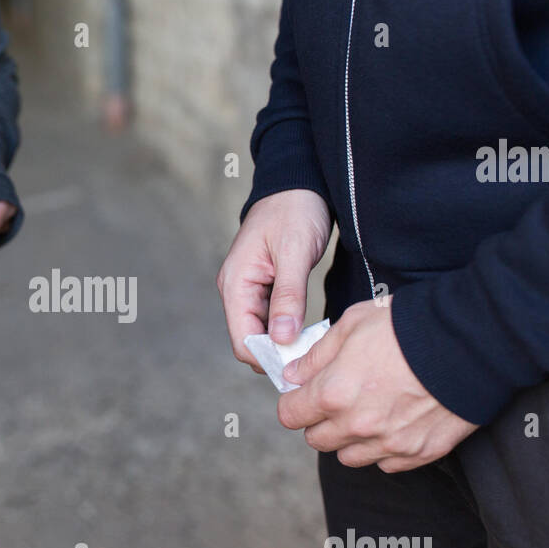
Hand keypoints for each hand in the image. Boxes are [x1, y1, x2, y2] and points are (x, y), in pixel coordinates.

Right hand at [217, 189, 331, 372]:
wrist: (298, 183)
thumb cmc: (295, 210)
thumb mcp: (295, 252)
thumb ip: (288, 296)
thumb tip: (282, 339)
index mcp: (235, 283)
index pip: (243, 340)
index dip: (268, 358)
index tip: (300, 364)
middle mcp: (236, 290)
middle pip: (250, 341)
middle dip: (276, 353)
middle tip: (311, 357)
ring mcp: (248, 290)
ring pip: (261, 333)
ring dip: (283, 342)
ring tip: (313, 345)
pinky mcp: (263, 288)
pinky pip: (270, 319)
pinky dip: (286, 328)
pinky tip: (307, 329)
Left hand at [278, 297, 478, 471]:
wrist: (470, 342)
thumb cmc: (408, 326)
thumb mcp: (352, 324)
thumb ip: (316, 356)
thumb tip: (293, 375)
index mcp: (332, 394)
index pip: (290, 416)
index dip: (295, 402)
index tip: (303, 394)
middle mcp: (357, 426)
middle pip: (317, 440)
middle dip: (320, 421)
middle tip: (337, 399)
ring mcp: (389, 444)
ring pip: (349, 457)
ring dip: (350, 439)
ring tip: (368, 411)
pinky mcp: (419, 453)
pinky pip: (386, 464)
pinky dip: (384, 449)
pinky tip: (394, 422)